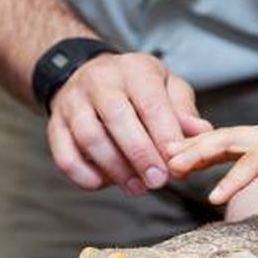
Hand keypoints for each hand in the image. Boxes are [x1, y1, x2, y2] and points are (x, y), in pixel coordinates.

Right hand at [47, 52, 211, 194]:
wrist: (87, 75)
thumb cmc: (136, 88)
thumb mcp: (166, 87)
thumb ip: (183, 109)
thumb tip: (202, 132)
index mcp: (133, 70)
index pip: (150, 102)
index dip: (164, 136)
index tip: (177, 165)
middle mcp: (100, 81)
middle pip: (116, 117)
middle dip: (140, 154)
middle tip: (158, 181)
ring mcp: (73, 103)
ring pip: (89, 137)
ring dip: (115, 168)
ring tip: (136, 188)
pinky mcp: (55, 125)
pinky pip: (64, 155)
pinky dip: (83, 175)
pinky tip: (104, 184)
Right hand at [167, 123, 257, 203]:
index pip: (254, 159)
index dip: (233, 178)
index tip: (213, 199)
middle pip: (226, 141)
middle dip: (198, 152)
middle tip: (169, 165)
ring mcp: (256, 137)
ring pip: (219, 141)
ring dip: (192, 149)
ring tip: (166, 160)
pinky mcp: (252, 144)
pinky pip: (221, 147)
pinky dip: (200, 152)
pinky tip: (182, 160)